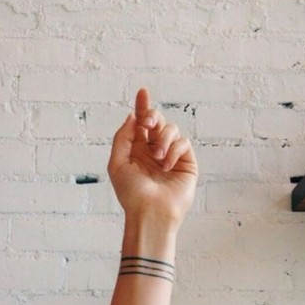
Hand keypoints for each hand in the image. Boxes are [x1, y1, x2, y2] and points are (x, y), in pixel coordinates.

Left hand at [107, 89, 197, 230]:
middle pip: (157, 121)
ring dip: (163, 139)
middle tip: (147, 123)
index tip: (142, 92)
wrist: (151, 212)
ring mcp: (171, 157)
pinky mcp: (186, 164)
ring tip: (157, 157)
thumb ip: (123, 137)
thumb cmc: (132, 193)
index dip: (142, 107)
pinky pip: (183, 143)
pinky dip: (174, 150)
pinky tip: (166, 165)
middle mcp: (154, 152)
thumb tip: (132, 117)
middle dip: (151, 116)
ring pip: (172, 129)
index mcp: (137, 152)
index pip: (141, 124)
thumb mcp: (117, 163)